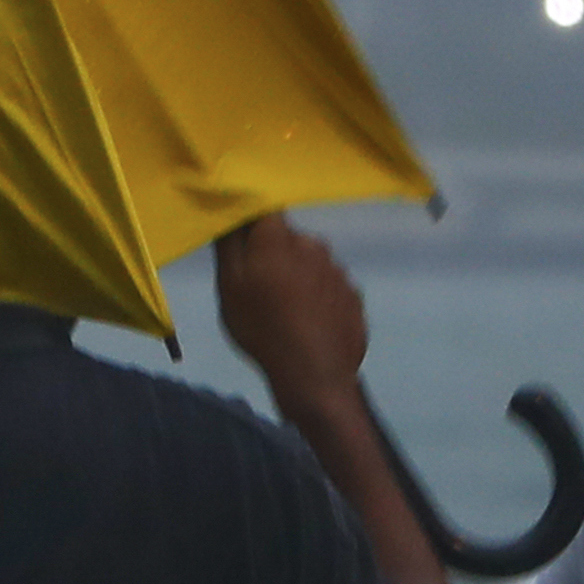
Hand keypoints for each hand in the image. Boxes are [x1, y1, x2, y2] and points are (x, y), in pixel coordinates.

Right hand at [212, 215, 368, 405]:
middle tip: (260, 288)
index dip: (253, 220)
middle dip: (275, 254)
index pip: (266, 208)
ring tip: (287, 312)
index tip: (242, 239)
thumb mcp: (229, 287)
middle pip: (289, 239)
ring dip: (299, 278)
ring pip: (311, 264)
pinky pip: (330, 288)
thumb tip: (230, 211)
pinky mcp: (353, 296)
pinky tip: (310, 325)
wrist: (315, 374)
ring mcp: (338, 271)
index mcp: (280, 238)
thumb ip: (229, 245)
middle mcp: (314, 245)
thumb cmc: (262, 327)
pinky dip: (319, 299)